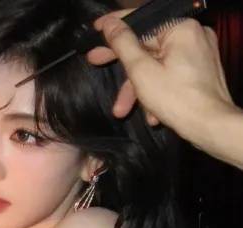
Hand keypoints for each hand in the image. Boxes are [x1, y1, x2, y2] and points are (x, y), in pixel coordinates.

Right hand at [87, 10, 235, 142]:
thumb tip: (110, 25)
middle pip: (147, 46)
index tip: (96, 29)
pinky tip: (150, 112)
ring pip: (156, 65)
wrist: (210, 126)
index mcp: (181, 29)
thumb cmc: (178, 99)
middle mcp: (193, 36)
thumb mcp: (140, 71)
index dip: (116, 27)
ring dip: (137, 88)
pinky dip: (155, 91)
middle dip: (123, 67)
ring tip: (122, 110)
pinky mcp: (199, 72)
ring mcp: (198, 54)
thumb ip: (123, 44)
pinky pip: (169, 75)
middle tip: (95, 60)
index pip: (141, 22)